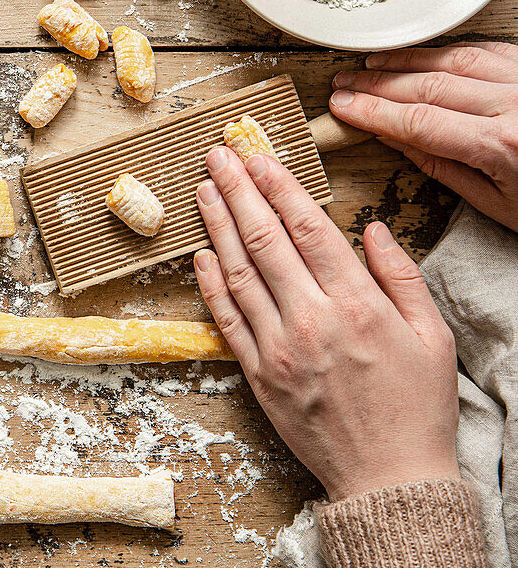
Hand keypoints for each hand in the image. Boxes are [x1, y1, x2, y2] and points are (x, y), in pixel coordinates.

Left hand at [192, 147, 458, 501]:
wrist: (389, 478)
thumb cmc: (417, 406)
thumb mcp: (433, 336)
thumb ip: (402, 275)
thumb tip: (372, 227)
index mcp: (358, 304)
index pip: (308, 229)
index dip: (279, 187)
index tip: (258, 158)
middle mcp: (312, 319)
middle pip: (265, 240)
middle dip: (239, 191)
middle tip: (218, 156)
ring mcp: (279, 348)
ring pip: (239, 273)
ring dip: (218, 226)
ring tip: (203, 191)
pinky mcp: (258, 375)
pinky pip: (226, 321)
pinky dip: (211, 284)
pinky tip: (201, 254)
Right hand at [329, 42, 517, 231]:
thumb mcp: (495, 202)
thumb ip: (440, 167)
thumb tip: (392, 138)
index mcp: (501, 145)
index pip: (417, 120)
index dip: (372, 111)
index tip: (343, 107)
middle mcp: (515, 106)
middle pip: (428, 85)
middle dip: (377, 84)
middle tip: (345, 83)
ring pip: (453, 60)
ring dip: (405, 61)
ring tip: (371, 65)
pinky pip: (486, 49)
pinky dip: (447, 51)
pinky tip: (423, 55)